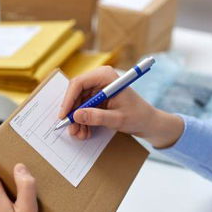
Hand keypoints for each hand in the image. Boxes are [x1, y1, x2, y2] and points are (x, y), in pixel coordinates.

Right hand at [59, 66, 184, 148]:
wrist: (147, 121)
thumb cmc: (137, 116)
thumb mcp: (117, 119)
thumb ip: (97, 117)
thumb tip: (77, 116)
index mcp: (105, 76)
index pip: (78, 83)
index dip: (68, 100)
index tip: (64, 117)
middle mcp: (99, 79)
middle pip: (75, 95)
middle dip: (72, 114)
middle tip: (72, 131)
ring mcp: (97, 89)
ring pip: (77, 104)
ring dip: (77, 121)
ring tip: (80, 135)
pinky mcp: (96, 99)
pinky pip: (83, 109)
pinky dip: (82, 122)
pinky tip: (85, 132)